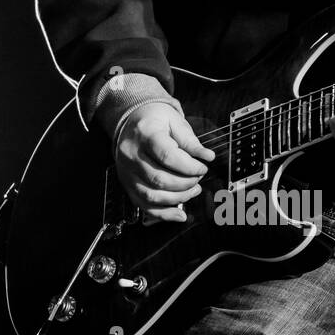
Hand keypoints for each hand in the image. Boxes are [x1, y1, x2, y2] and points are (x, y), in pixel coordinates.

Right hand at [114, 102, 214, 222]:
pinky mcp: (127, 184)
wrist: (130, 121)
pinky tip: (179, 214)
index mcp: (145, 134)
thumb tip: (207, 157)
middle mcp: (131, 155)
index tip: (203, 168)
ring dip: (177, 199)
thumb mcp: (174, 121)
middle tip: (198, 178)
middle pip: (159, 179)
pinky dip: (163, 214)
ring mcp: (127, 172)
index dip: (189, 167)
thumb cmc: (154, 120)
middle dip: (185, 183)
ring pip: (152, 196)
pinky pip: (144, 205)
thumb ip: (190, 141)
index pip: (167, 156)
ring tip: (193, 191)